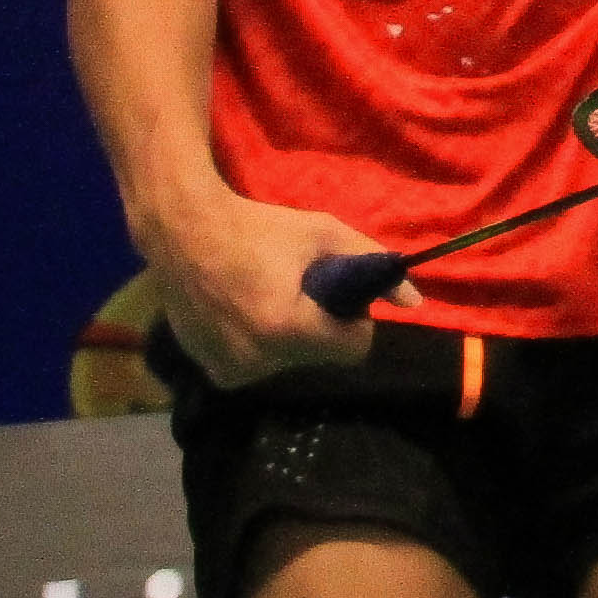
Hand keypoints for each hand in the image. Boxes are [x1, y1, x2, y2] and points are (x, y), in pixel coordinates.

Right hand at [147, 187, 408, 387]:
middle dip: (321, 328)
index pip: (353, 349)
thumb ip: (372, 264)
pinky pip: (257, 364)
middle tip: (298, 290)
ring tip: (268, 297)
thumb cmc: (257, 228)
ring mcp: (228, 369)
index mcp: (286, 328)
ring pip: (289, 362)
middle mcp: (256, 359)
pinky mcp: (210, 370)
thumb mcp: (322, 234)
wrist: (181, 232)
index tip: (339, 298)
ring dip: (290, 337)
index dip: (356, 322)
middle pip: (320, 355)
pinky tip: (244, 310)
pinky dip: (260, 343)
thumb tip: (416, 302)